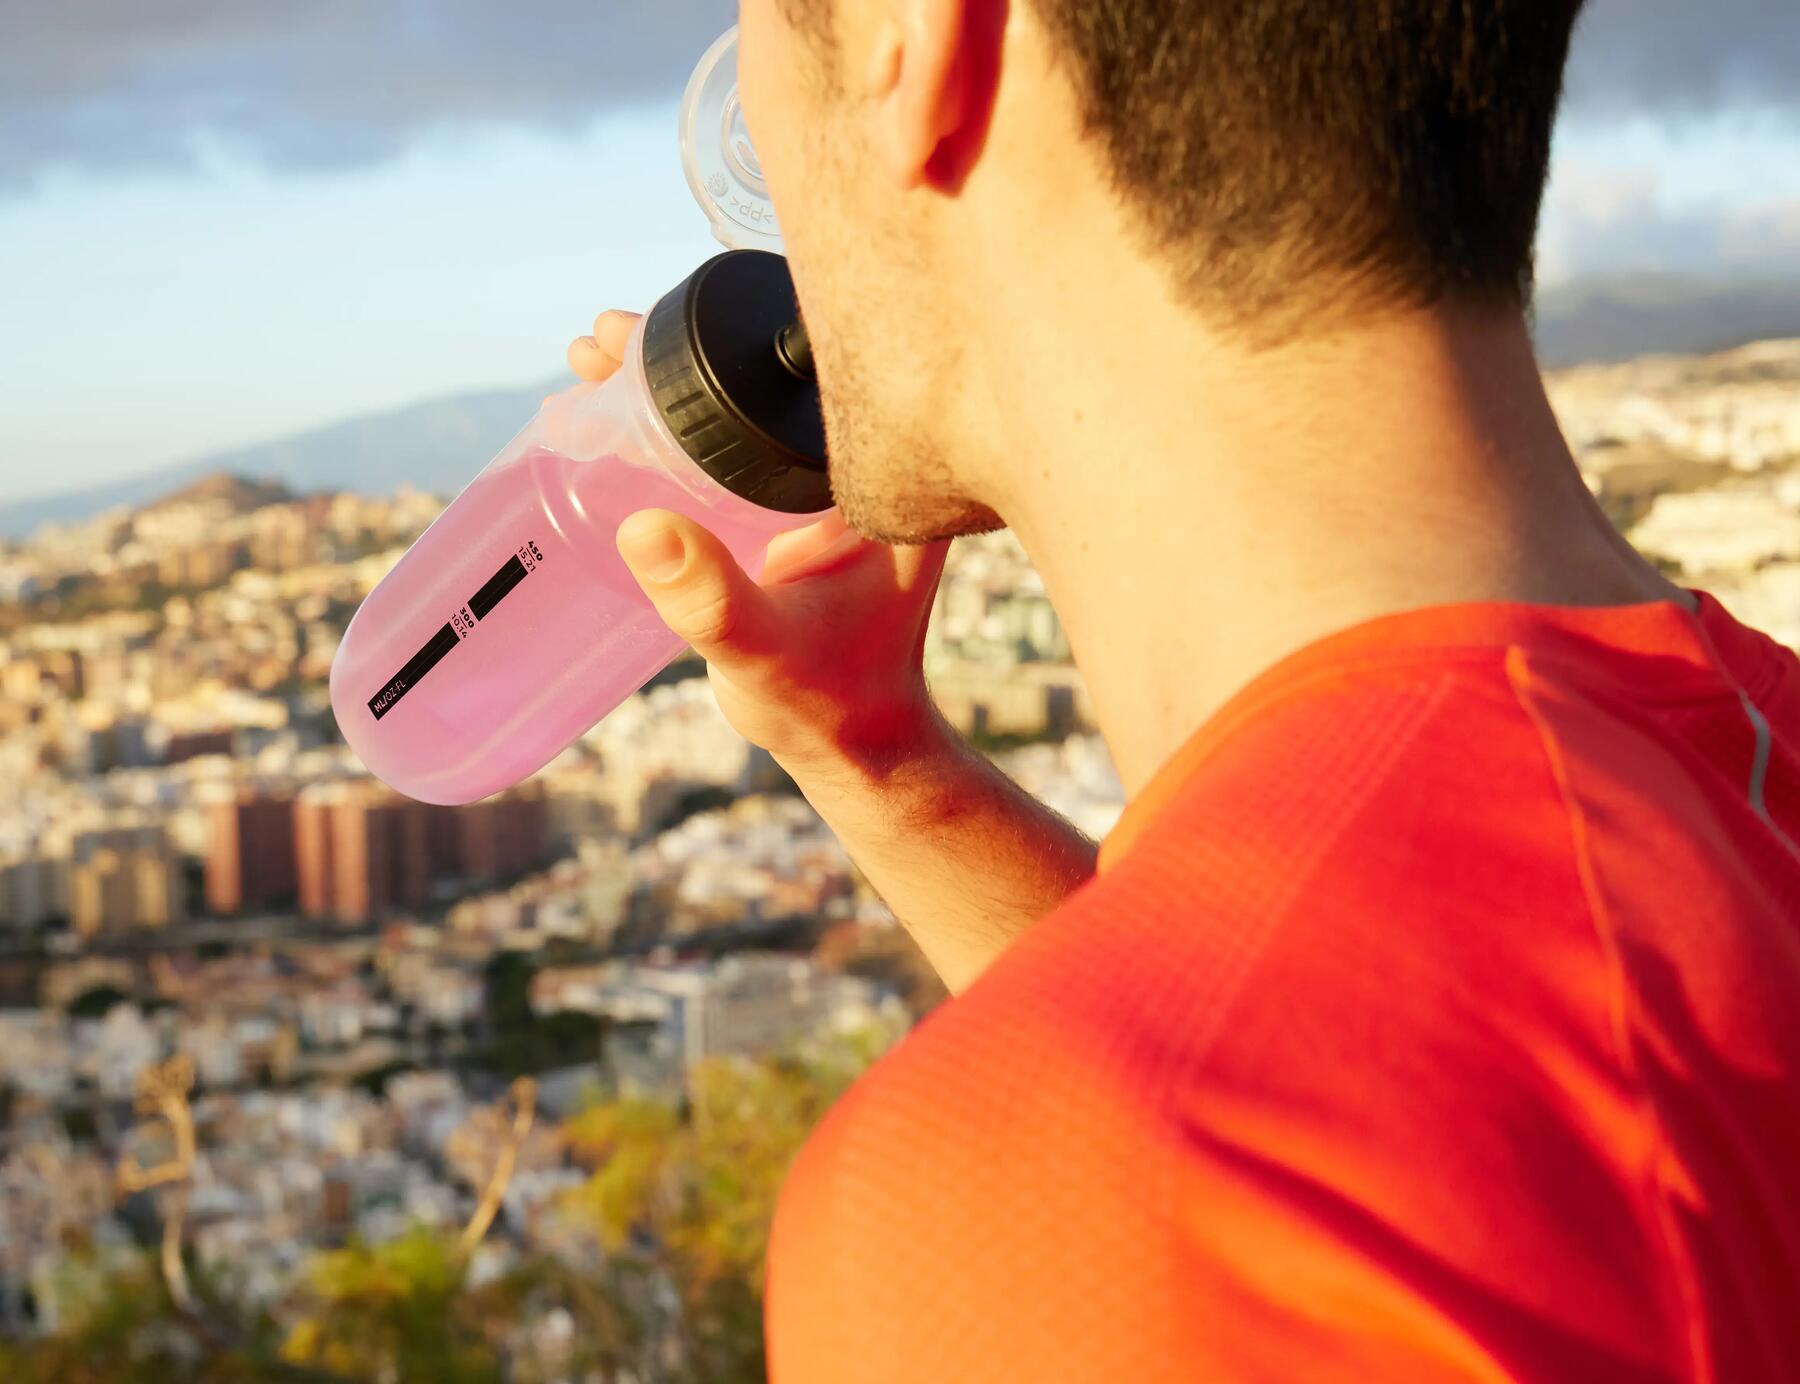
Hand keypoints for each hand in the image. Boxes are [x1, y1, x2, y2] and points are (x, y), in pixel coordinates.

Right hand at [569, 310, 953, 778]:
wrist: (851, 740)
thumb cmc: (828, 699)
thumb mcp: (763, 650)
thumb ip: (710, 600)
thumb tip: (644, 529)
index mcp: (884, 481)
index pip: (807, 373)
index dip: (723, 341)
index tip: (643, 337)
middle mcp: (865, 469)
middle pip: (766, 377)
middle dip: (679, 348)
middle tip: (602, 343)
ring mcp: (831, 487)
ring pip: (747, 405)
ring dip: (673, 380)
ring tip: (595, 364)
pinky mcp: (801, 509)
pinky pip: (738, 443)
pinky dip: (681, 423)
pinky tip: (618, 413)